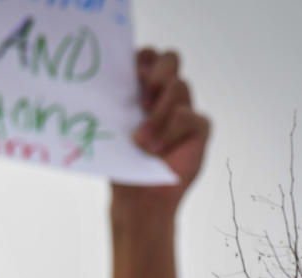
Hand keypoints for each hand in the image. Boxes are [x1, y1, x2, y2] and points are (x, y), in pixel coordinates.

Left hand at [113, 49, 209, 214]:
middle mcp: (164, 94)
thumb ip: (116, 105)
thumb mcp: (114, 131)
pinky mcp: (198, 128)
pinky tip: (156, 149)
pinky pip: (190, 116)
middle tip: (142, 100)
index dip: (143, 58)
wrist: (137, 196)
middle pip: (170, 59)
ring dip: (157, 115)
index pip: (148, 56)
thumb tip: (102, 87)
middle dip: (157, 73)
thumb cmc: (123, 162)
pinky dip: (170, 131)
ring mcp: (183, 109)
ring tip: (140, 141)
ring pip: (179, 87)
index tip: (132, 75)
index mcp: (141, 89)